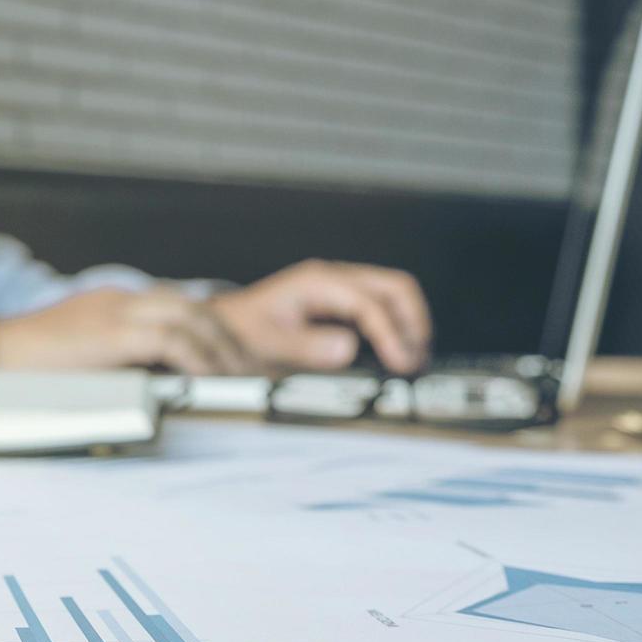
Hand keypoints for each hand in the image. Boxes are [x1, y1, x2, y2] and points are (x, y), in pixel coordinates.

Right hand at [0, 287, 252, 375]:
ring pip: (189, 317)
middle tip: (247, 367)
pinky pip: (170, 340)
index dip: (208, 331)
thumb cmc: (24, 366)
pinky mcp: (110, 333)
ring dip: (219, 348)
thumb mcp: (78, 358)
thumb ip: (113, 362)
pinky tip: (209, 380)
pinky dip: (197, 358)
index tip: (229, 358)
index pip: (174, 307)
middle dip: (225, 336)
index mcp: (111, 304)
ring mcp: (114, 312)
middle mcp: (118, 300)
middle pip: (191, 306)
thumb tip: (151, 387)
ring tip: (238, 376)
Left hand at [210, 260, 431, 373]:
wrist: (225, 328)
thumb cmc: (243, 333)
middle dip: (413, 322)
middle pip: (394, 288)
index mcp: (317, 282)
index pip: (368, 303)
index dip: (389, 333)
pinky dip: (395, 328)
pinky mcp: (341, 304)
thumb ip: (308, 347)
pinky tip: (395, 354)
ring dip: (409, 324)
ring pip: (392, 295)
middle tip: (416, 360)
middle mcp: (333, 279)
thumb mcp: (269, 344)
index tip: (399, 363)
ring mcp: (339, 289)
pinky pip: (380, 308)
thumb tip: (347, 349)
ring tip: (412, 361)